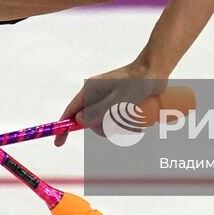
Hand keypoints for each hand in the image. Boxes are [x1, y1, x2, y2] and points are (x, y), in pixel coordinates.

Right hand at [53, 61, 167, 145]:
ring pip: (106, 124)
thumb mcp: (119, 99)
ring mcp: (107, 100)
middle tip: (123, 124)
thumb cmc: (138, 82)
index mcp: (90, 90)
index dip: (64, 127)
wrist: (155, 71)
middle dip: (106, 129)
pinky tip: (138, 121)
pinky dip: (126, 125)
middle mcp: (96, 96)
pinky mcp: (118, 104)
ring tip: (136, 121)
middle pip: (92, 123)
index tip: (58, 142)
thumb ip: (98, 110)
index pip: (72, 111)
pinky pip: (116, 122)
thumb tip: (79, 121)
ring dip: (120, 128)